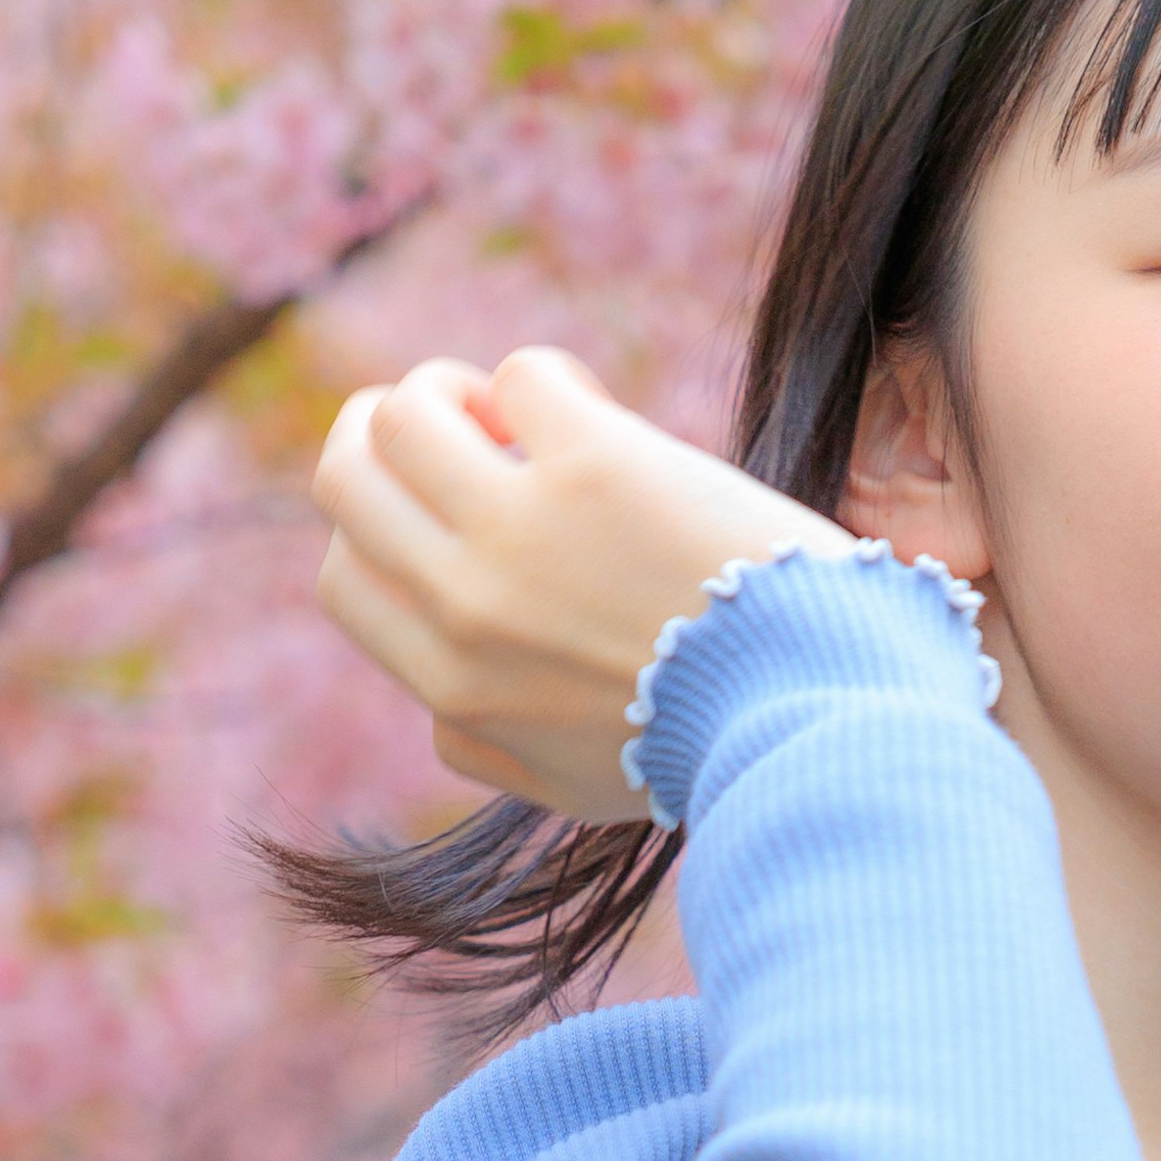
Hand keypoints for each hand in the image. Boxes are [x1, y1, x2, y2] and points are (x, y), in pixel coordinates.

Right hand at [311, 347, 853, 827]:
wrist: (814, 717)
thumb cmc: (706, 748)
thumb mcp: (566, 784)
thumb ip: (482, 747)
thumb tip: (439, 707)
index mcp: (451, 687)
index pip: (345, 579)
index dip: (376, 529)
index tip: (435, 508)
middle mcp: (464, 605)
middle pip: (346, 477)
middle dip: (378, 433)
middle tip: (447, 422)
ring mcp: (521, 530)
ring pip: (405, 412)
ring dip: (446, 388)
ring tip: (512, 408)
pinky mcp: (595, 466)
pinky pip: (521, 377)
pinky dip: (541, 381)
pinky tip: (592, 410)